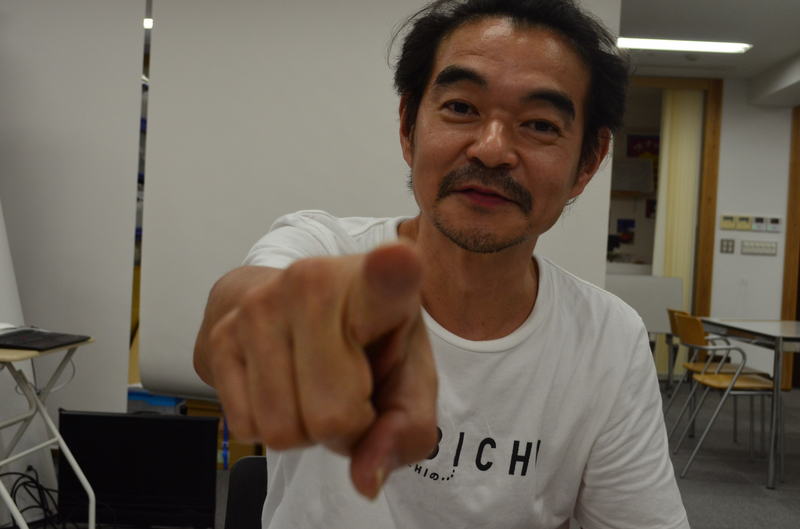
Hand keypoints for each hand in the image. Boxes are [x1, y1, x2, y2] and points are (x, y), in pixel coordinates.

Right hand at [204, 243, 437, 497]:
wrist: (295, 301)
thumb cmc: (367, 340)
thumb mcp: (409, 378)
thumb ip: (407, 430)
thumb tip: (365, 476)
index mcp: (378, 285)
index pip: (385, 278)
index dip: (391, 272)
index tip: (398, 258)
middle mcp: (313, 283)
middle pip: (330, 416)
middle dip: (343, 427)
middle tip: (348, 390)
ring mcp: (259, 306)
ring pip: (282, 430)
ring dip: (304, 428)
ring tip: (315, 384)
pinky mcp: (220, 334)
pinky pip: (246, 427)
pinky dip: (269, 426)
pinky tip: (284, 385)